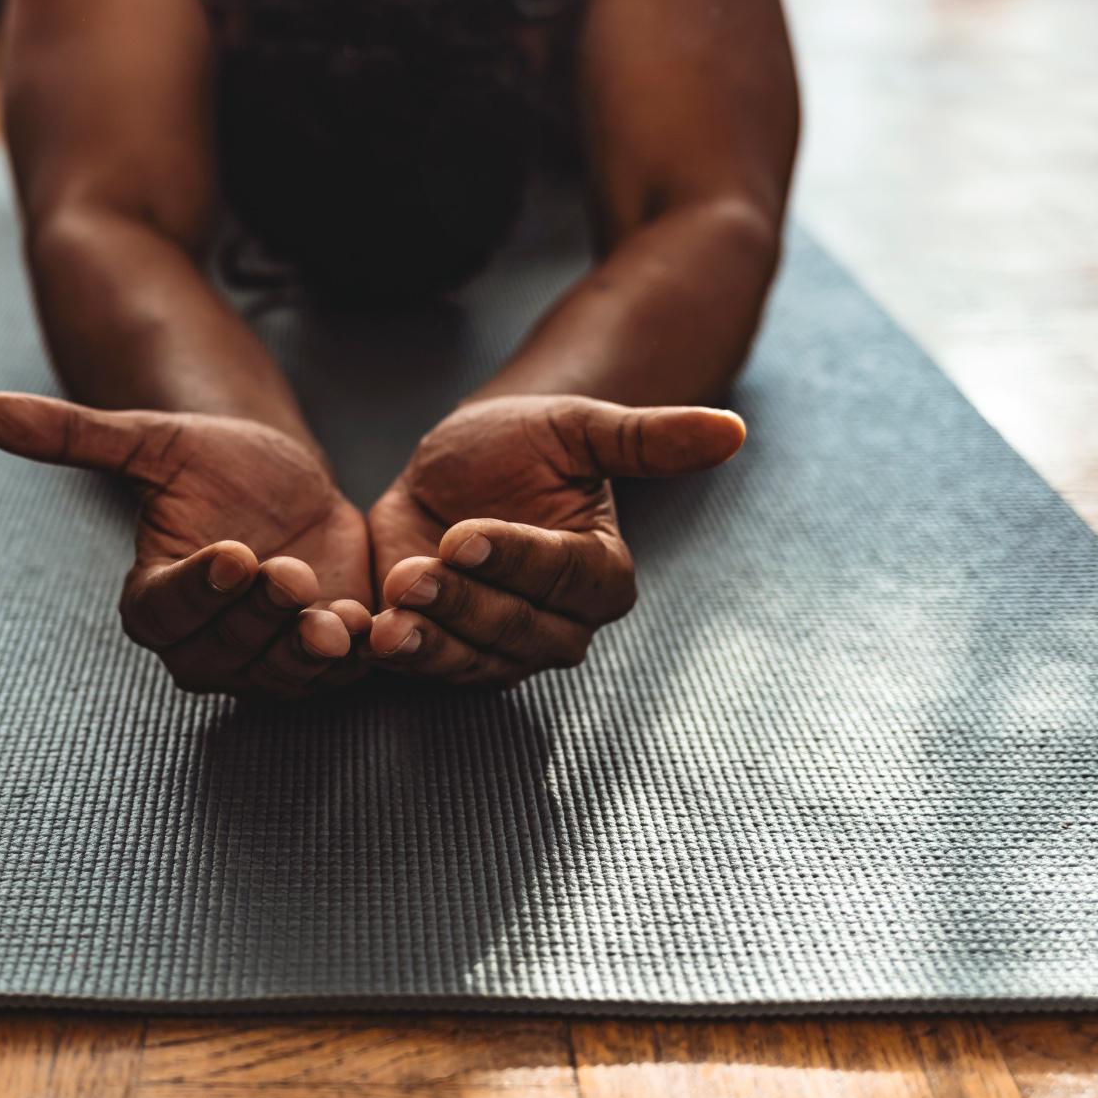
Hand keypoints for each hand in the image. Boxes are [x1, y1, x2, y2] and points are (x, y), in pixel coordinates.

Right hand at [0, 393, 372, 697]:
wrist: (286, 485)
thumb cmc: (214, 465)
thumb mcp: (152, 442)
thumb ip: (74, 436)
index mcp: (156, 601)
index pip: (167, 613)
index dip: (201, 590)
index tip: (234, 552)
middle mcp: (203, 647)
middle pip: (224, 652)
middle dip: (258, 615)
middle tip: (288, 570)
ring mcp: (262, 663)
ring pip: (278, 673)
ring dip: (304, 649)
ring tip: (333, 611)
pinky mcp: (319, 662)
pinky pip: (333, 676)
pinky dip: (353, 658)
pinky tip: (369, 623)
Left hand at [366, 395, 745, 685]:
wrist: (456, 464)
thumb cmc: (524, 444)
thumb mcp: (579, 428)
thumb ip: (648, 438)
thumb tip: (730, 430)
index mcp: (601, 573)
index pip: (565, 578)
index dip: (516, 560)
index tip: (464, 536)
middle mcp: (561, 624)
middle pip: (520, 631)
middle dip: (466, 604)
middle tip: (417, 575)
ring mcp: (504, 648)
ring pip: (475, 660)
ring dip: (430, 643)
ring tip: (388, 616)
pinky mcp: (450, 655)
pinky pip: (431, 670)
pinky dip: (399, 658)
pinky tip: (366, 634)